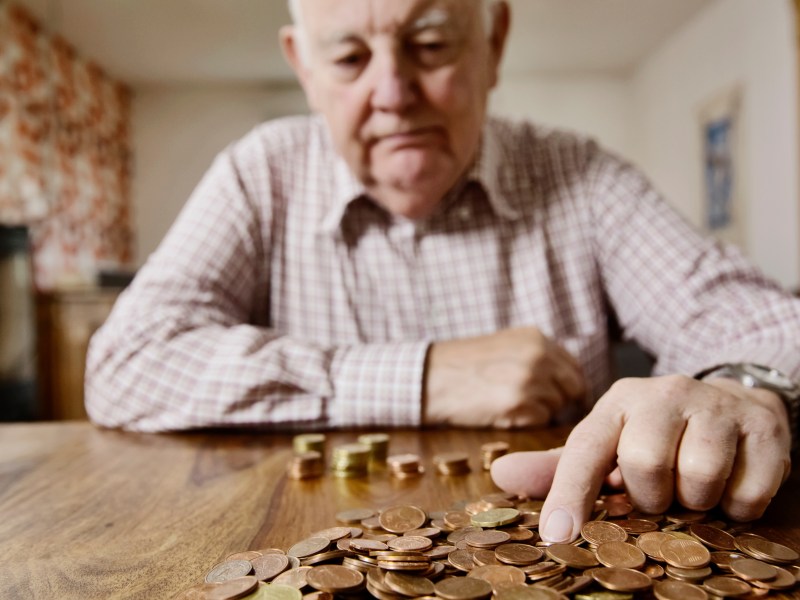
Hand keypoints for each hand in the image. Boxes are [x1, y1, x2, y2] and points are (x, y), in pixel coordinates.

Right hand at [422, 326, 585, 427]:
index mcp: (537, 338)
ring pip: (556, 406)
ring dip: (538, 411)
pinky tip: (502, 411)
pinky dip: (524, 421)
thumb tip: (569, 378)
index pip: (574, 367)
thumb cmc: (466, 365)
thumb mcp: (506, 345)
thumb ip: (539, 355)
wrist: (433, 377)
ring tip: (507, 402)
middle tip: (532, 405)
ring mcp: (530, 378)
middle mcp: (539, 354)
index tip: (559, 396)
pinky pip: (540, 420)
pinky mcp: (519, 402)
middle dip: (558, 400)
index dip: (567, 385)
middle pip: (573, 388)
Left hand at [491, 374, 791, 540]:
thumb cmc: (655, 432)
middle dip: (652, 497)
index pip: (585, 450)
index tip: (557, 537)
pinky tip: (730, 487)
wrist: (728, 402)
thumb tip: (499, 474)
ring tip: (693, 488)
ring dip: (697, 500)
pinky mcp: (762, 425)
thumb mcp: (606, 442)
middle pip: (645, 465)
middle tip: (660, 494)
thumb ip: (558, 466)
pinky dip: (738, 505)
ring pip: (700, 476)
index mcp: (617, 403)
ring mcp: (715, 406)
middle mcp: (663, 394)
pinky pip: (748, 490)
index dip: (569, 495)